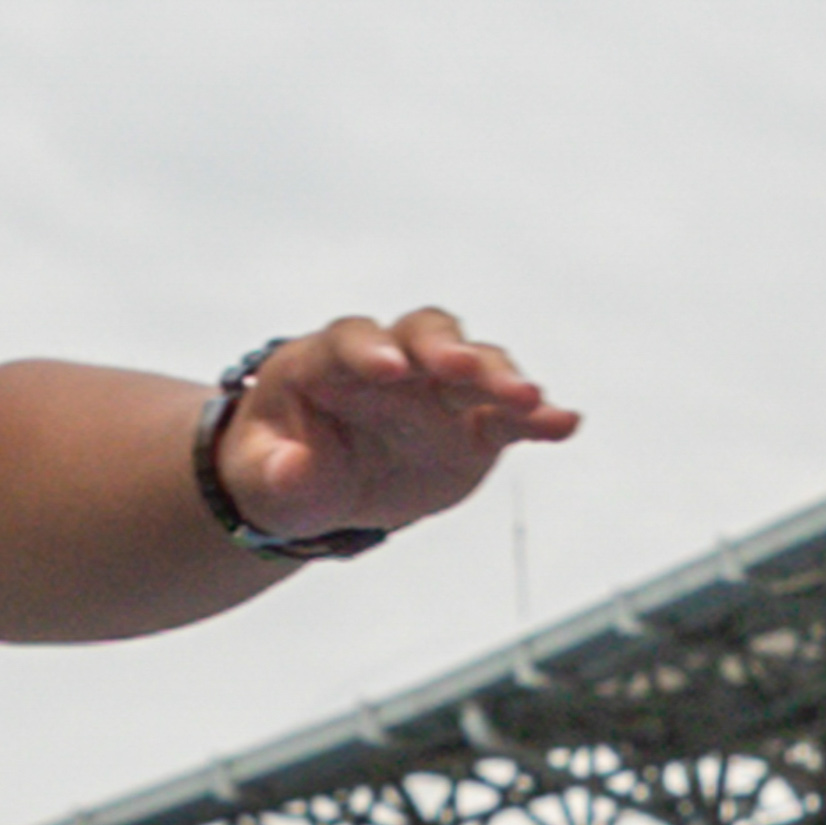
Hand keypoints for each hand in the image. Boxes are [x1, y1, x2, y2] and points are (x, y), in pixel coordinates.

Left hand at [209, 310, 576, 545]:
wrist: (316, 489)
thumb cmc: (279, 469)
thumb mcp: (262, 478)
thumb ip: (276, 471)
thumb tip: (292, 468)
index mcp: (326, 362)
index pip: (350, 339)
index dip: (370, 348)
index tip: (390, 368)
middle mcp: (389, 362)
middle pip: (424, 335)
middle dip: (445, 348)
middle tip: (462, 367)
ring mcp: (435, 390)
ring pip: (475, 365)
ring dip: (500, 377)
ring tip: (528, 400)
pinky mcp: (471, 425)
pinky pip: (508, 416)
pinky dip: (536, 417)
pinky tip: (563, 424)